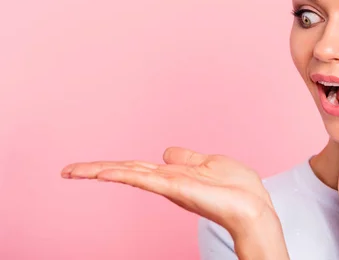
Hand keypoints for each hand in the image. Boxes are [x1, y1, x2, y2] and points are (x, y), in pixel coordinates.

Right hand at [61, 148, 277, 239]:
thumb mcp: (209, 163)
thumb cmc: (237, 188)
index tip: (91, 168)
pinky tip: (103, 172)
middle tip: (67, 170)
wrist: (252, 206)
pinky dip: (123, 174)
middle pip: (126, 171)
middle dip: (95, 170)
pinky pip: (145, 179)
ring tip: (73, 170)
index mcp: (174, 174)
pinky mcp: (175, 189)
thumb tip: (166, 151)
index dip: (113, 166)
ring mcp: (169, 186)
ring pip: (129, 174)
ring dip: (100, 171)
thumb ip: (186, 158)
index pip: (137, 168)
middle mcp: (166, 181)